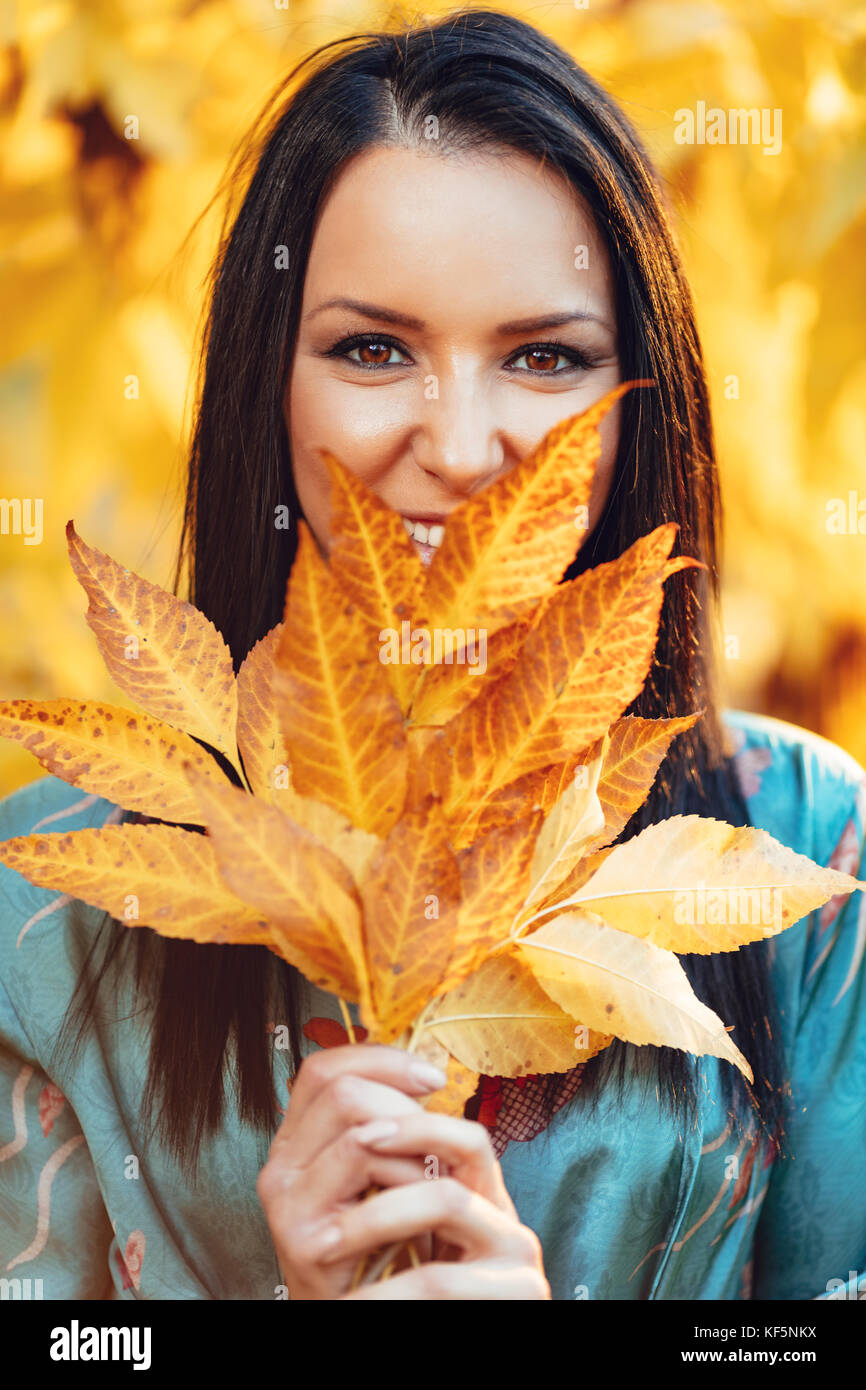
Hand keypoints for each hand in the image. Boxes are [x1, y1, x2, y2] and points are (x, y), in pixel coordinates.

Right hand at [256, 1042, 550, 1298]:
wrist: (362, 1310)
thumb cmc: (380, 1242)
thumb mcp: (376, 1174)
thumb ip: (381, 1125)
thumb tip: (426, 1072)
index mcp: (292, 1141)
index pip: (323, 1068)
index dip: (381, 1059)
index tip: (433, 1078)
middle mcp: (277, 1166)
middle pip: (343, 1093)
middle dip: (406, 1106)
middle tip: (440, 1140)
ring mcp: (285, 1203)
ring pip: (359, 1133)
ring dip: (414, 1150)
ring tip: (436, 1177)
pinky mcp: (305, 1239)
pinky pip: (369, 1183)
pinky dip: (411, 1186)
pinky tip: (428, 1210)